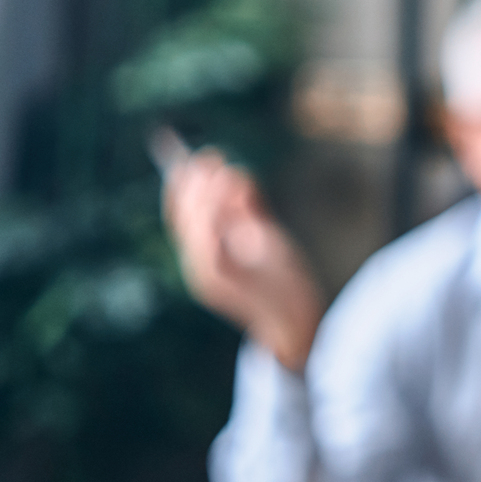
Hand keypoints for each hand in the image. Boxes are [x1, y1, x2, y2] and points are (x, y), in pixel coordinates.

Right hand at [163, 150, 324, 369]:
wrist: (299, 324)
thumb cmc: (286, 283)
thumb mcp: (268, 241)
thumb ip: (251, 214)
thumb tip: (239, 180)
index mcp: (204, 259)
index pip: (182, 217)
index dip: (183, 187)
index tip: (194, 159)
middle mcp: (197, 268)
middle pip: (183, 218)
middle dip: (196, 183)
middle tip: (212, 157)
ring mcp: (206, 276)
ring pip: (194, 227)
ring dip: (208, 193)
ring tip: (227, 171)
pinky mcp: (222, 282)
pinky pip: (210, 242)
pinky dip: (218, 212)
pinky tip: (235, 190)